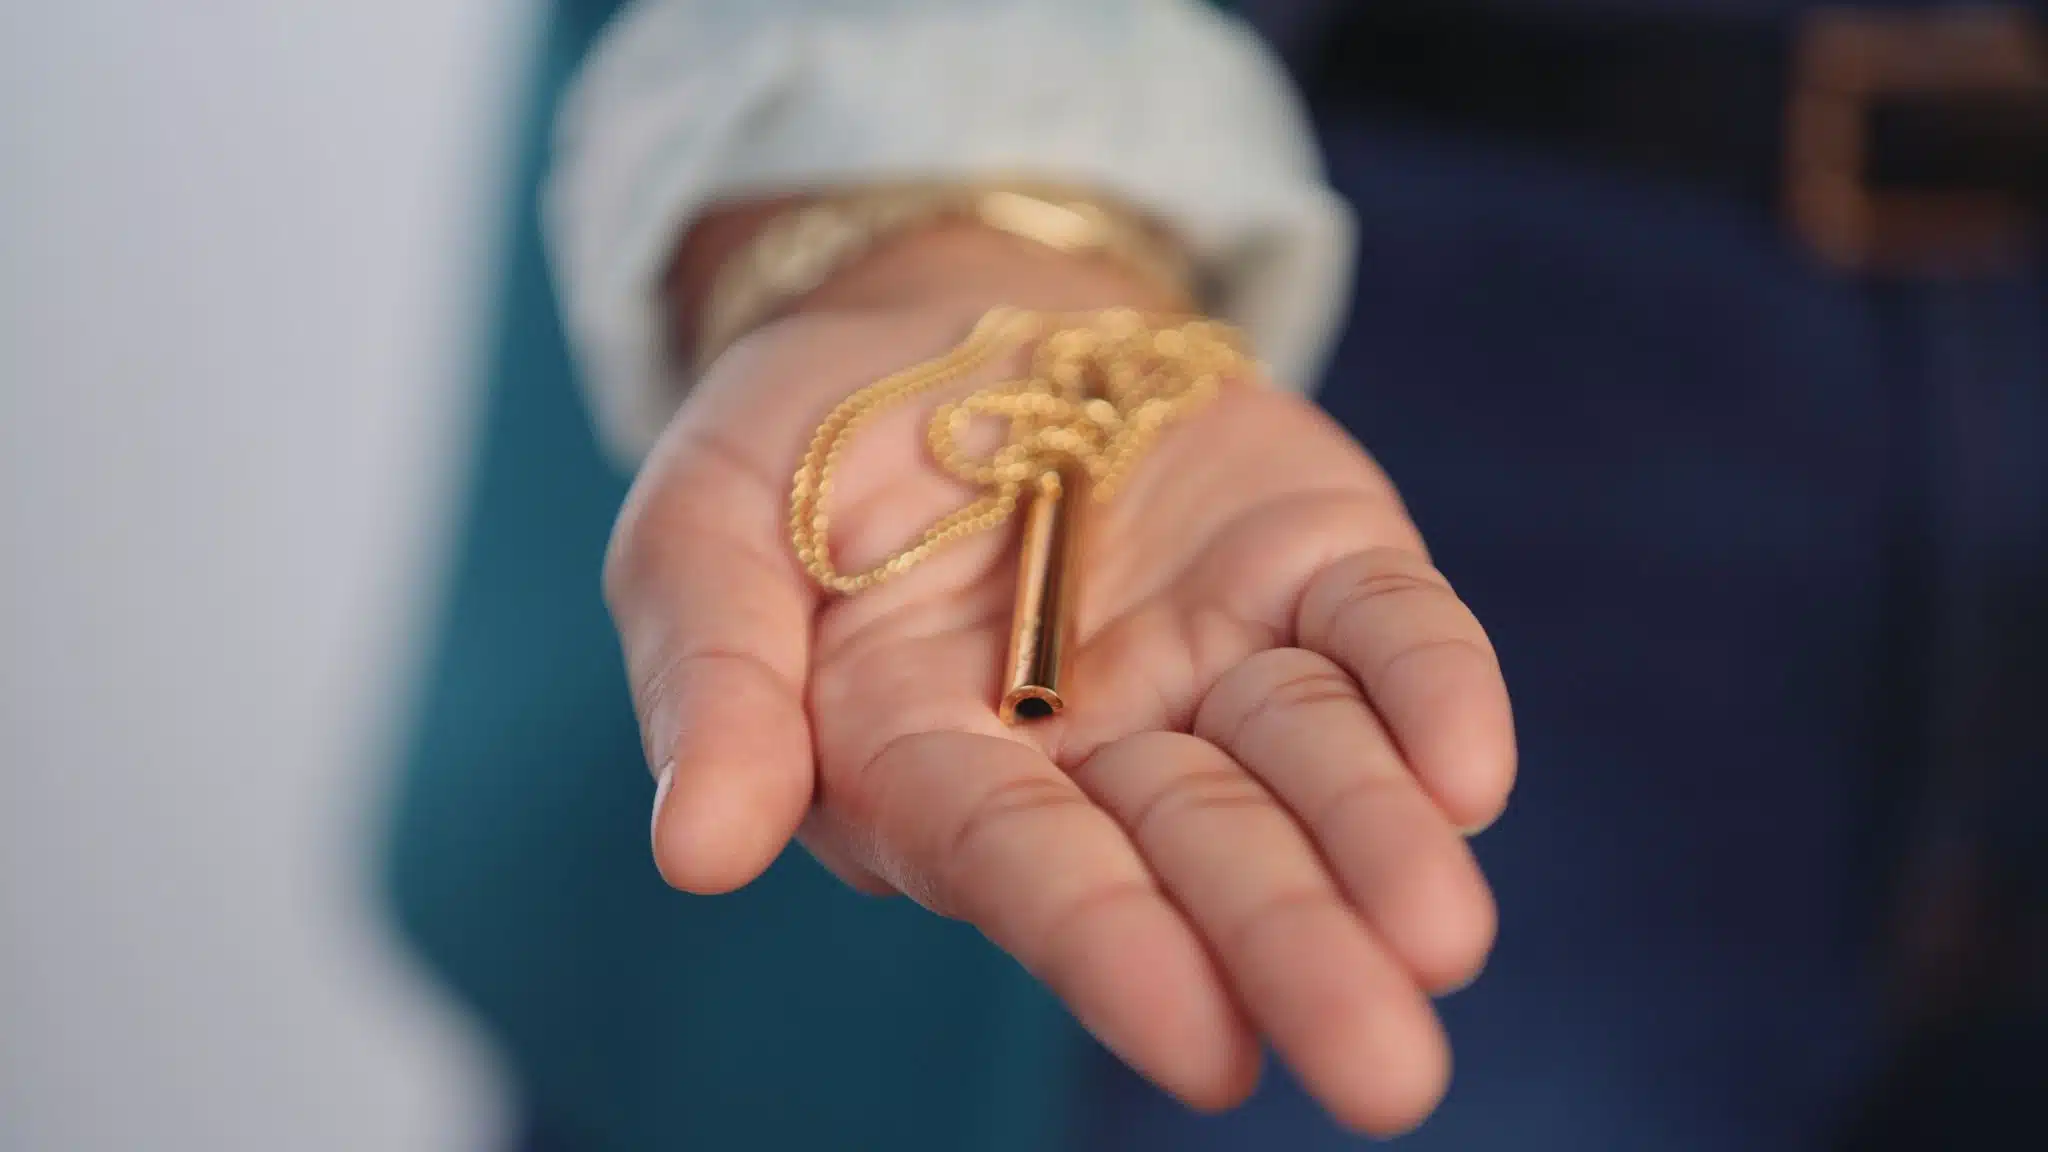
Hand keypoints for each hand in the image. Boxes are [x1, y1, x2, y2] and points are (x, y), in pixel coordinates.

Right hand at [609, 222, 1515, 1133]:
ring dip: (1380, 845)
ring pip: (1310, 760)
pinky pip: (1384, 629)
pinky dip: (1433, 689)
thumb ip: (713, 680)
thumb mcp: (702, 531)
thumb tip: (696, 852)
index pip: (1026, 865)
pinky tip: (1472, 772)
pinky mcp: (1310, 562)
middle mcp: (1092, 740)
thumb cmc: (798, 449)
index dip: (1111, 947)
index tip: (1206, 1046)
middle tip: (1385, 1073)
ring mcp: (1214, 652)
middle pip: (1199, 847)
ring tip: (1443, 945)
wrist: (940, 315)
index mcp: (929, 765)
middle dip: (1287, 946)